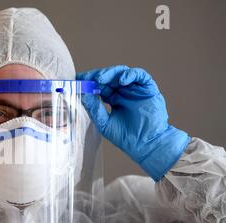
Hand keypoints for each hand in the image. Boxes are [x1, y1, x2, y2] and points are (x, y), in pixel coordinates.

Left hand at [77, 65, 189, 180]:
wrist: (146, 145)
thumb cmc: (125, 137)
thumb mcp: (104, 123)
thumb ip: (94, 108)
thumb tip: (82, 94)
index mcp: (113, 99)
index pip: (99, 86)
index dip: (89, 82)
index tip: (77, 80)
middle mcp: (123, 92)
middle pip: (109, 77)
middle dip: (97, 76)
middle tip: (87, 78)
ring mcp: (135, 89)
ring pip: (122, 73)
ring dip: (110, 73)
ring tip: (100, 79)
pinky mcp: (148, 88)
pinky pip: (140, 75)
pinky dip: (130, 75)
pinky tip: (121, 81)